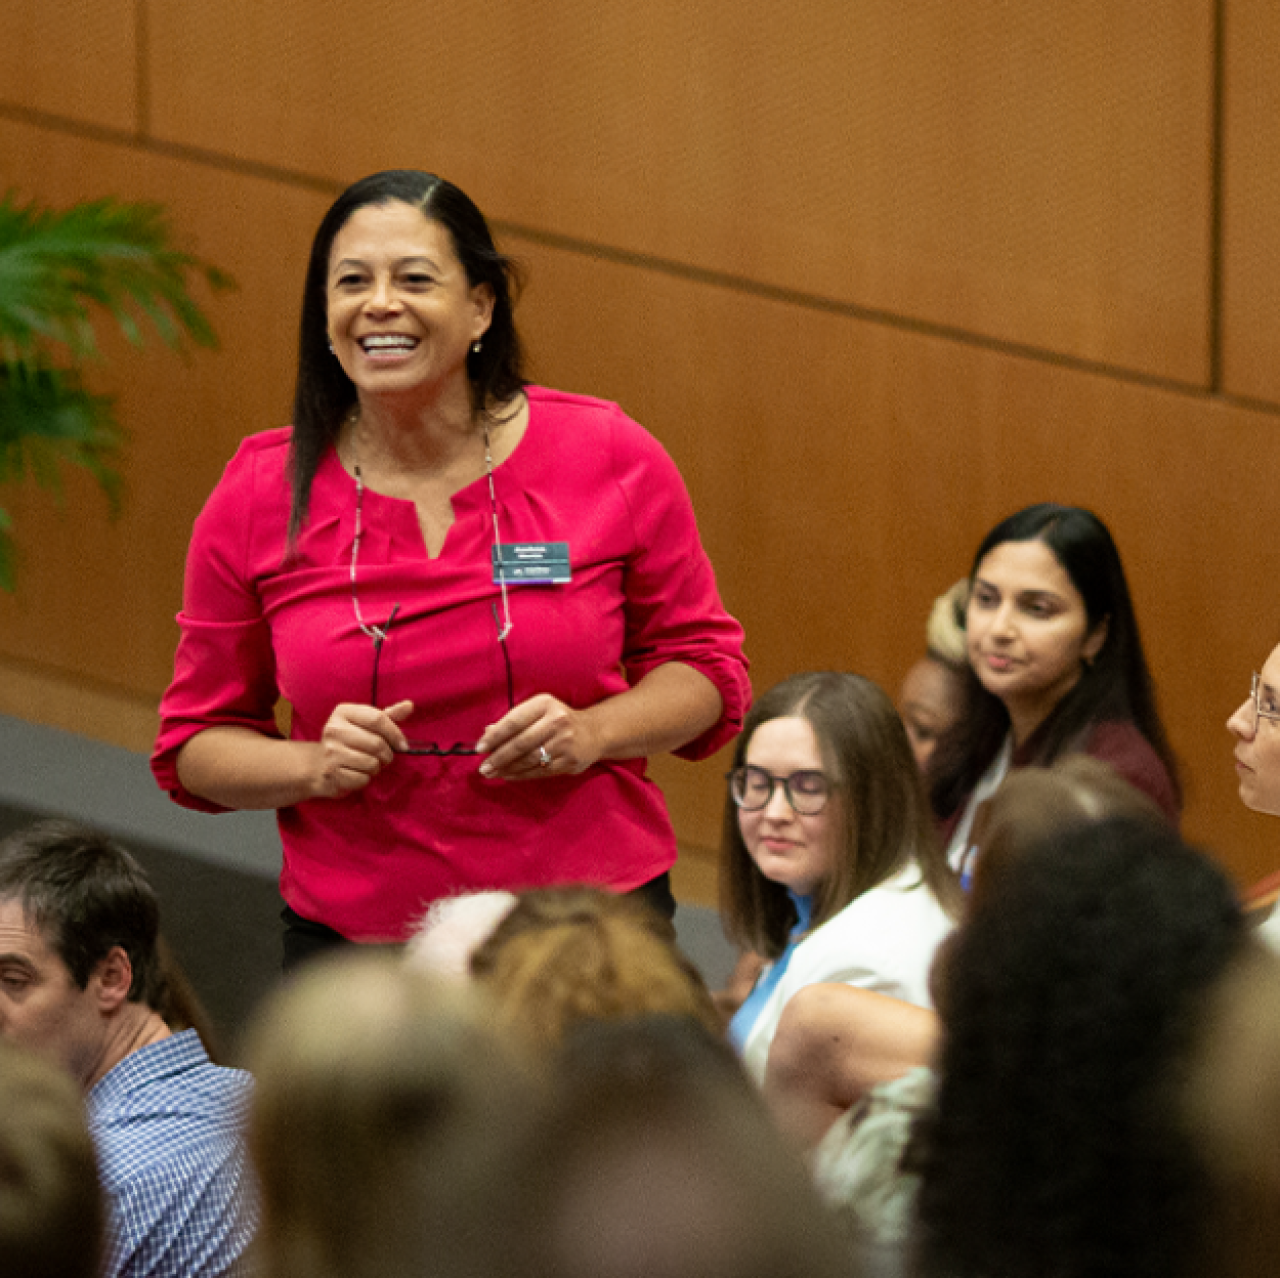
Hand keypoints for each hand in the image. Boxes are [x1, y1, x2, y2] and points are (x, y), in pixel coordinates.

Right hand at [313, 700, 413, 796]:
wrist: (320, 764)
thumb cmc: (351, 740)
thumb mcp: (368, 723)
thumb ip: (389, 715)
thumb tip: (409, 705)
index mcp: (344, 712)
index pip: (378, 719)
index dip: (395, 733)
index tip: (403, 745)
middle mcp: (334, 729)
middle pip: (377, 743)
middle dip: (387, 754)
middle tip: (383, 756)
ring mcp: (330, 752)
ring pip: (372, 763)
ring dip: (377, 767)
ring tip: (368, 763)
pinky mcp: (331, 772)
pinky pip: (362, 779)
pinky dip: (366, 779)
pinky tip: (357, 772)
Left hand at [475, 694, 601, 780]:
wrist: (595, 732)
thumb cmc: (557, 720)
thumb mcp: (538, 711)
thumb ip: (513, 720)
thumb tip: (487, 732)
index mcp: (545, 704)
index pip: (514, 721)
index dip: (495, 736)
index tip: (479, 748)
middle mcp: (557, 721)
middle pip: (520, 743)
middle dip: (498, 757)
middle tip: (483, 768)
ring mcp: (565, 742)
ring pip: (529, 760)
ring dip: (507, 769)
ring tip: (492, 773)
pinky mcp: (570, 761)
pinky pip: (540, 771)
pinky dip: (521, 775)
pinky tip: (508, 776)